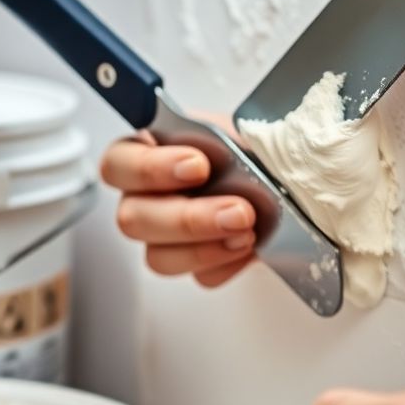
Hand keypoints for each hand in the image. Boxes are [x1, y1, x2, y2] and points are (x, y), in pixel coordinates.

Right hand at [99, 125, 257, 287]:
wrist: (285, 179)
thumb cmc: (255, 148)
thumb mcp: (242, 127)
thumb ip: (225, 134)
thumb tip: (233, 142)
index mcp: (148, 151)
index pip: (119, 163)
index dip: (150, 169)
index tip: (199, 166)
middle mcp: (147, 197)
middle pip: (133, 220)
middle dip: (188, 218)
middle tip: (237, 210)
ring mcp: (165, 237)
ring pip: (158, 257)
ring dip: (204, 248)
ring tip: (246, 232)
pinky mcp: (195, 264)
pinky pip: (200, 277)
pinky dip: (227, 265)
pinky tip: (251, 248)